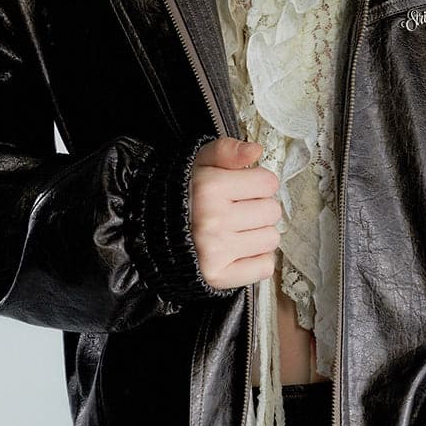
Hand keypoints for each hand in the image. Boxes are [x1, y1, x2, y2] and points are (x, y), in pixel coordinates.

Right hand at [189, 137, 281, 289]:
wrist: (152, 233)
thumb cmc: (184, 196)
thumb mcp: (200, 163)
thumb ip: (227, 150)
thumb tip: (255, 150)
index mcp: (210, 188)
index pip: (268, 183)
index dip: (257, 183)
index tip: (240, 189)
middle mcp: (213, 220)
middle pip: (272, 211)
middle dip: (258, 209)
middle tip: (236, 211)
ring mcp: (215, 250)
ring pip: (271, 239)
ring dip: (257, 235)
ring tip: (235, 231)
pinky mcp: (218, 276)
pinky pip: (264, 267)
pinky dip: (256, 261)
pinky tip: (237, 251)